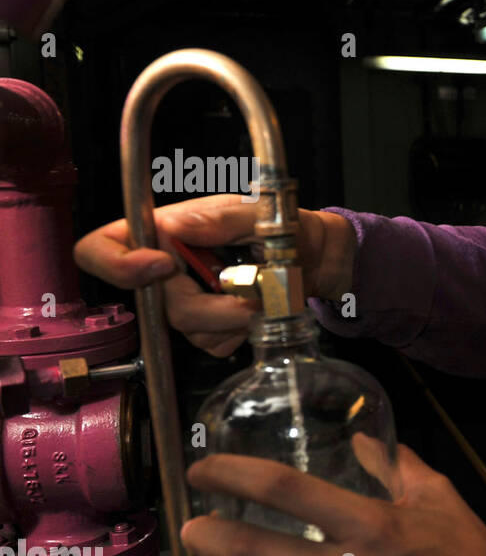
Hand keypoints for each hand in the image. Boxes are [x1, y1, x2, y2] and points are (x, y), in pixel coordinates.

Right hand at [73, 194, 356, 357]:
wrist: (316, 256)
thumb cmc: (283, 225)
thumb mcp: (258, 212)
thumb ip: (218, 219)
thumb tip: (174, 227)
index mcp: (163, 230)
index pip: (99, 248)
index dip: (118, 264)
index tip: (164, 266)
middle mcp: (166, 268)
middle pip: (154, 303)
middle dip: (208, 306)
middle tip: (251, 295)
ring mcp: (184, 300)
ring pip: (187, 328)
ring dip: (233, 319)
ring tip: (265, 295)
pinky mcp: (208, 327)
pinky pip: (212, 343)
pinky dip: (241, 330)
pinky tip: (259, 309)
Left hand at [180, 441, 485, 555]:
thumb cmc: (470, 554)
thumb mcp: (437, 494)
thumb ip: (393, 464)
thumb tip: (360, 438)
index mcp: (370, 523)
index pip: (284, 489)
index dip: (232, 473)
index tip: (204, 471)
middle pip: (253, 547)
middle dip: (208, 533)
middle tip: (192, 526)